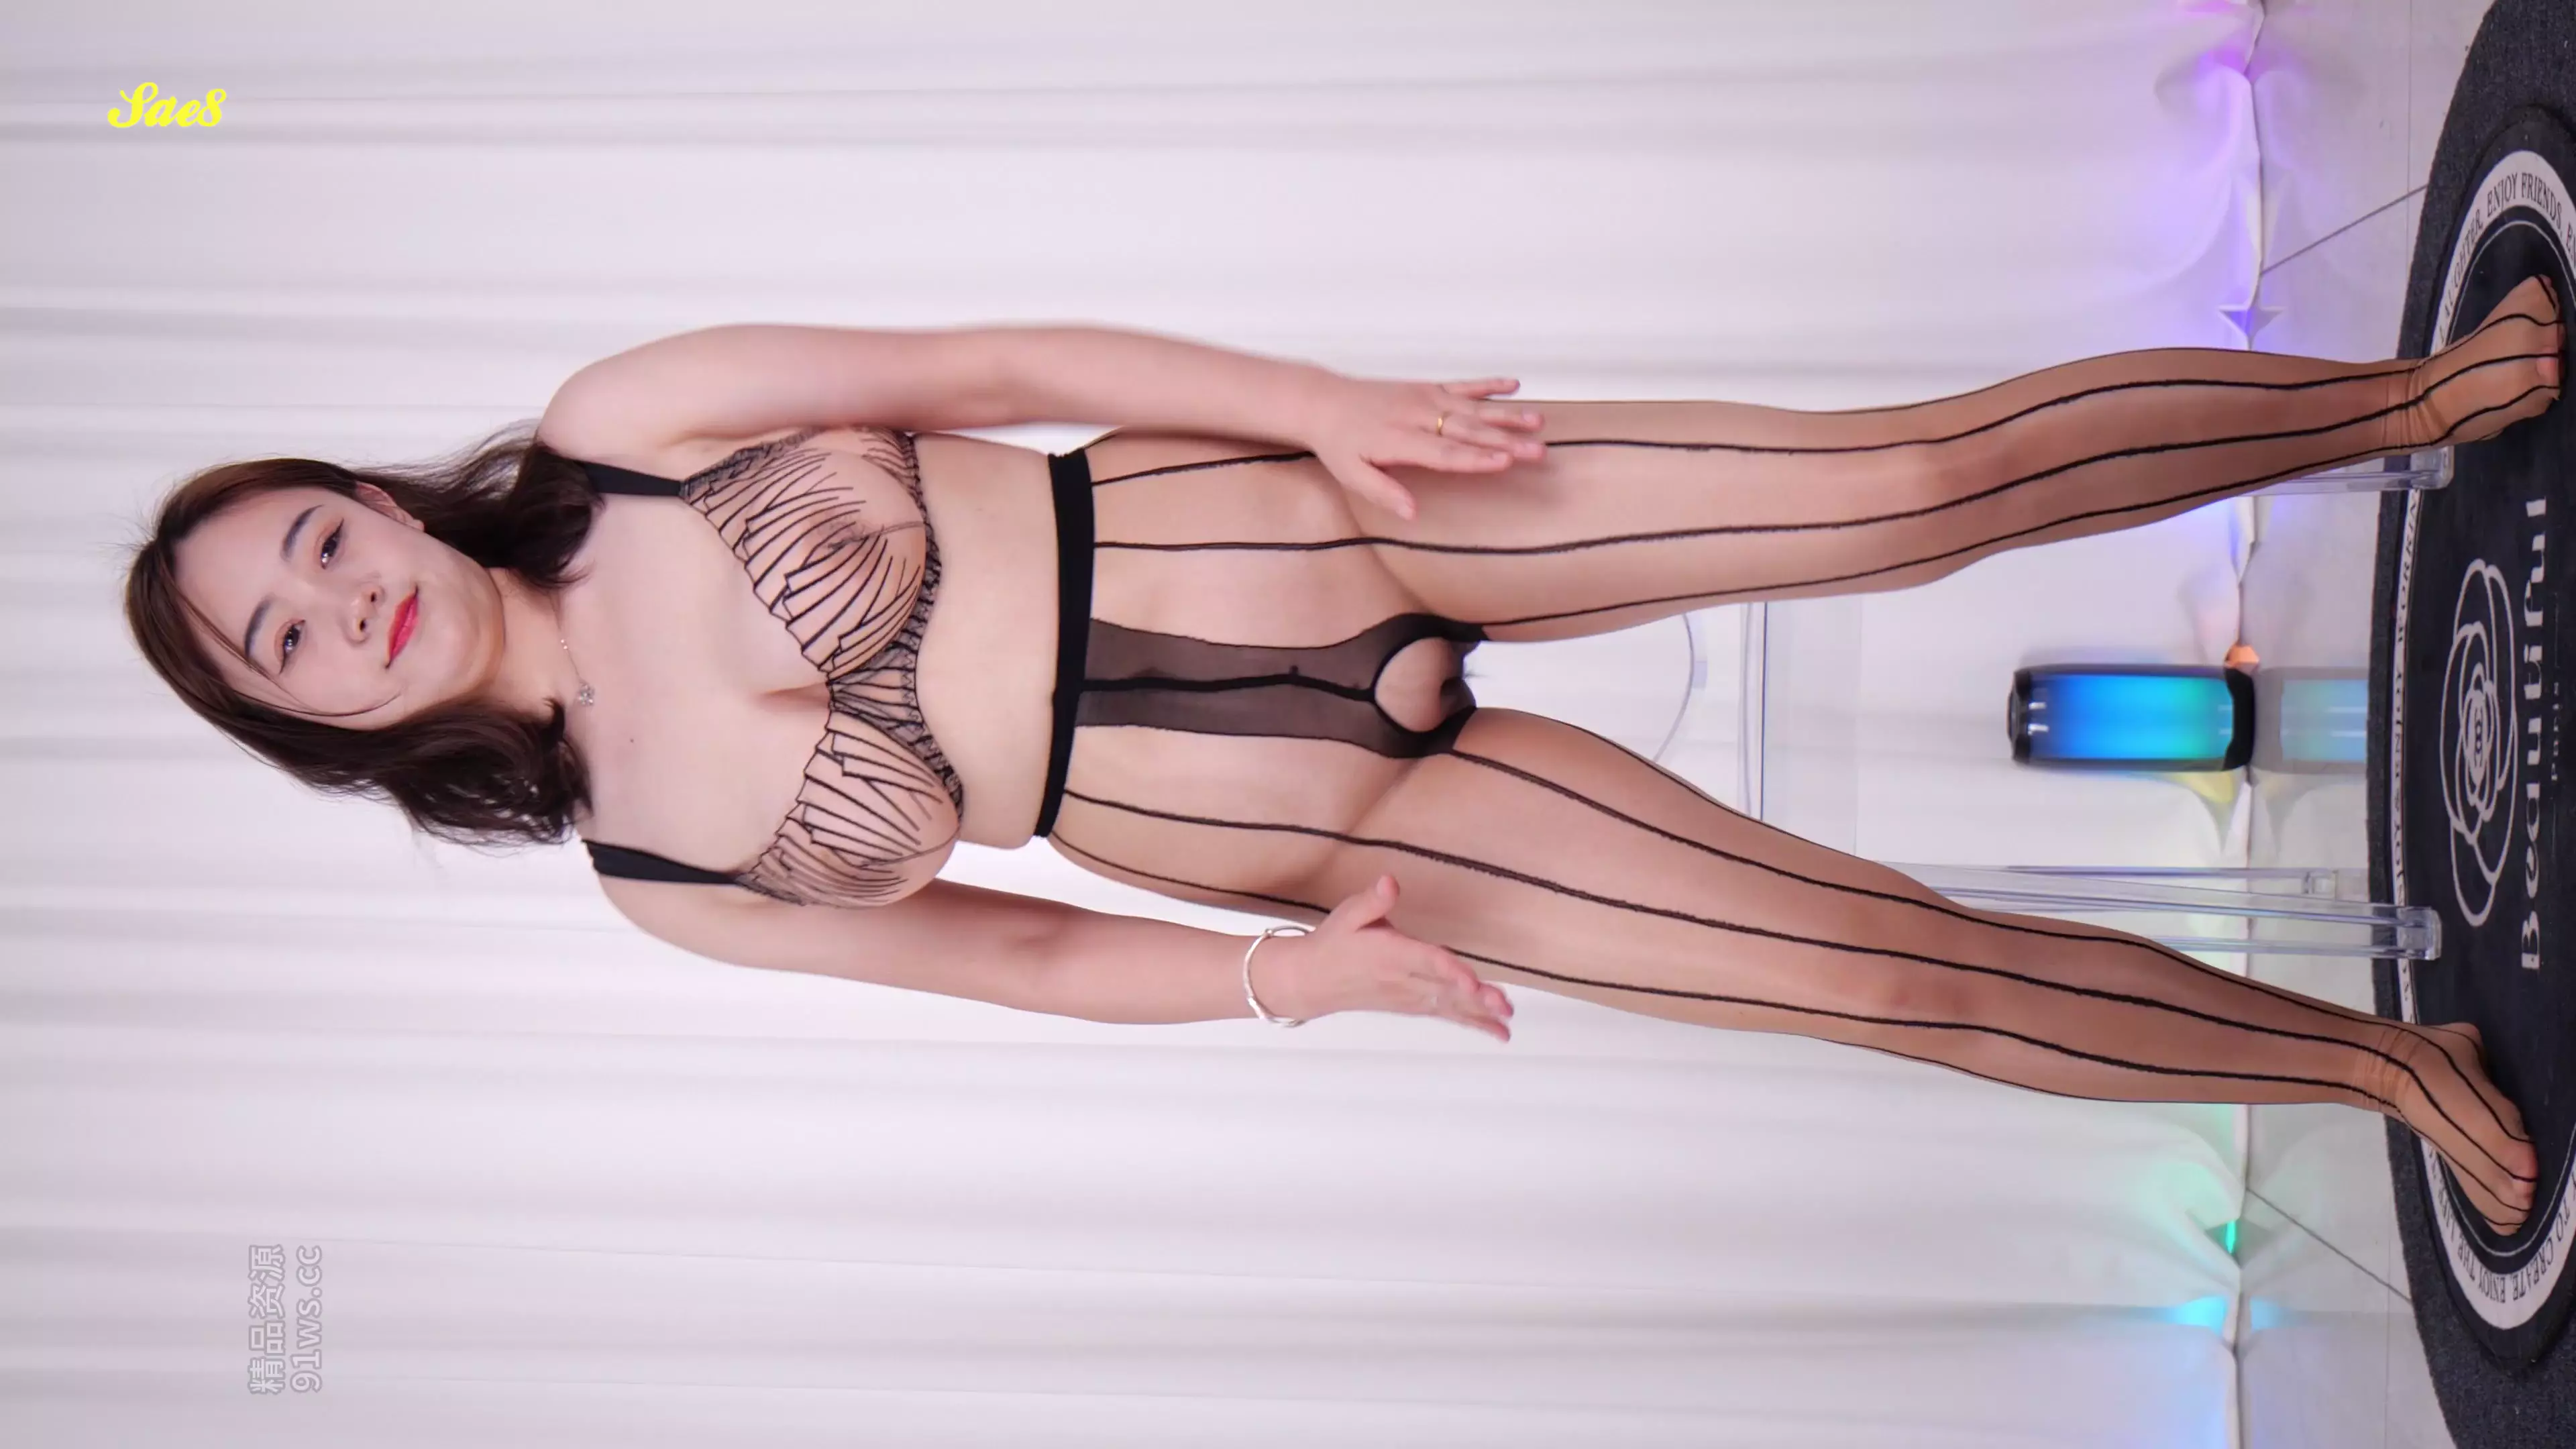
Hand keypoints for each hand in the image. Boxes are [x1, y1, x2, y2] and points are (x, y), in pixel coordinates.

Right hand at [1257, 874, 1513, 1041]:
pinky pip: (1444, 1015)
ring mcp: (1408, 997)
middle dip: (1475, 999)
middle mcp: (1402, 979)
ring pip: (1448, 1006)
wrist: (1313, 980)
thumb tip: (1391, 882)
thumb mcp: (1348, 914)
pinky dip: (1471, 1022)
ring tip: (1506, 1021)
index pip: (1424, 962)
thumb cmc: (1334, 942)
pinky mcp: (1411, 1006)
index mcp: (1389, 953)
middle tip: (1503, 1006)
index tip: (1471, 981)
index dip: (1449, 971)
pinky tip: (1495, 1029)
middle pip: (1443, 989)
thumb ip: (1373, 900)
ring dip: (1479, 1014)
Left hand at [1300, 374, 1546, 520]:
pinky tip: (1514, 384)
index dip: (1476, 458)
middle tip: (1537, 450)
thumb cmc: (1339, 443)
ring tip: (1537, 422)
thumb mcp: (1351, 475)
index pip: (1445, 453)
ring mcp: (1425, 398)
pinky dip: (1489, 385)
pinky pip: (1463, 386)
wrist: (1323, 402)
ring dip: (1507, 415)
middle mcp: (1418, 415)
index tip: (1506, 462)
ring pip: (1473, 408)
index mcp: (1400, 439)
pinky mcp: (1427, 388)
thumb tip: (1412, 514)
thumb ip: (1383, 492)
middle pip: (1468, 431)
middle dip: (1506, 441)